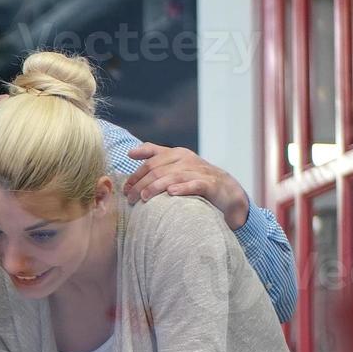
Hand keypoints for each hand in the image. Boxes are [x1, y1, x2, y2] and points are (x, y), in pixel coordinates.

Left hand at [123, 142, 250, 230]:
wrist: (227, 191)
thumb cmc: (196, 178)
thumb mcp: (176, 164)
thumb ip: (154, 155)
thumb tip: (130, 152)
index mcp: (177, 154)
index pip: (150, 162)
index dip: (136, 175)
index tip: (125, 189)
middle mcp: (187, 160)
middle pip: (158, 170)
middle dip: (141, 184)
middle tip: (130, 198)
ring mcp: (199, 171)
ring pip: (172, 176)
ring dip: (155, 187)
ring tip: (143, 198)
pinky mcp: (210, 185)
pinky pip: (194, 185)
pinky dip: (182, 188)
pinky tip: (171, 193)